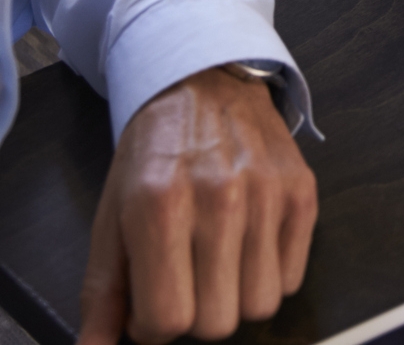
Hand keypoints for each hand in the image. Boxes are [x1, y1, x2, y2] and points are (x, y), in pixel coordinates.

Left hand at [77, 67, 316, 342]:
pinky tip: (247, 246)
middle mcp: (219, 200)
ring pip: (261, 306)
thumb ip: (102, 290)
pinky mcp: (301, 193)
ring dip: (236, 299)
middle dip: (195, 315)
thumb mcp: (111, 215)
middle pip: (218, 324)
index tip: (151, 302)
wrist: (205, 82)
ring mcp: (267, 196)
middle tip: (185, 280)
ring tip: (218, 265)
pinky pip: (293, 279)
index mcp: (159, 208)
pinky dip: (269, 276)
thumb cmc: (154, 152)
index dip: (153, 326)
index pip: (167, 321)